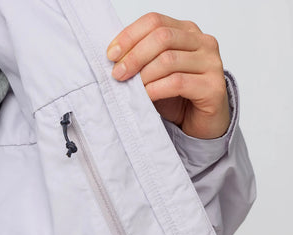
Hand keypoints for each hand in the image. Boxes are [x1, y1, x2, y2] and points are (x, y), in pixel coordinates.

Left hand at [106, 12, 229, 138]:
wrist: (200, 123)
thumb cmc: (178, 98)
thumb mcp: (155, 74)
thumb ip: (141, 61)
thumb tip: (114, 58)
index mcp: (187, 32)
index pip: (155, 21)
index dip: (129, 36)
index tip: (112, 55)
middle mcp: (202, 42)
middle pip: (162, 37)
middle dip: (134, 56)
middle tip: (118, 74)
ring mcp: (211, 63)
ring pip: (169, 60)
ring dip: (143, 75)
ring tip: (131, 89)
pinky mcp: (213, 87)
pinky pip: (178, 82)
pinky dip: (156, 90)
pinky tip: (146, 96)